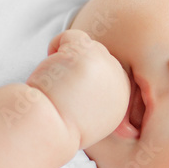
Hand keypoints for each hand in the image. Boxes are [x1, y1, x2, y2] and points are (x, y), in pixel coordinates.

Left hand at [26, 29, 129, 148]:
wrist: (48, 132)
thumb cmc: (59, 127)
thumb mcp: (89, 118)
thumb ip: (96, 98)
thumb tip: (90, 76)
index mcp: (120, 100)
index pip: (107, 74)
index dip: (84, 78)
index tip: (68, 95)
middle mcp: (118, 82)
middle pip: (98, 57)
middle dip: (77, 67)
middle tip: (60, 89)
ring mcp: (105, 66)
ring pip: (86, 46)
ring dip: (67, 58)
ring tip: (56, 81)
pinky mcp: (88, 54)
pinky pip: (72, 35)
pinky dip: (56, 45)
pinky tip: (50, 67)